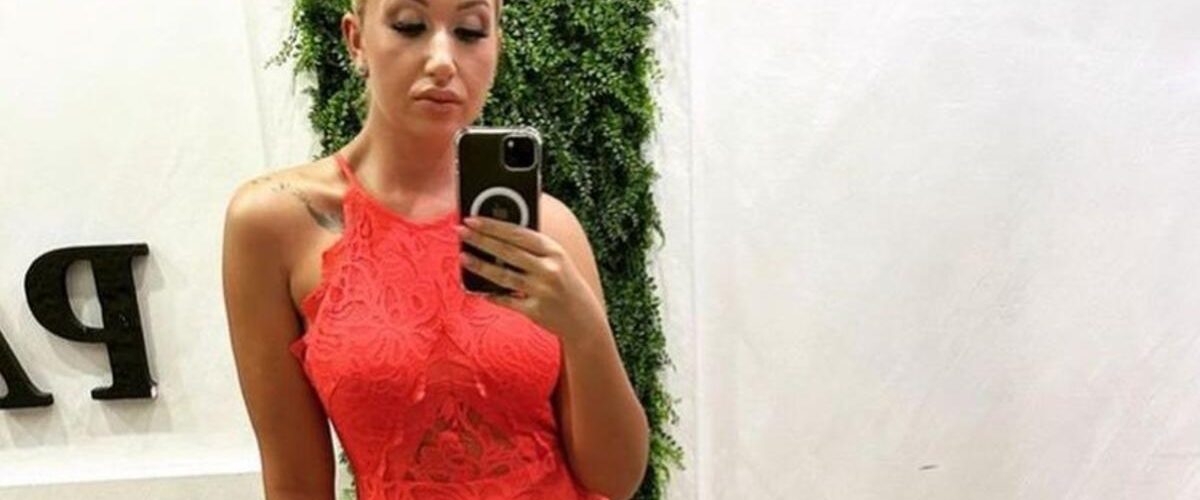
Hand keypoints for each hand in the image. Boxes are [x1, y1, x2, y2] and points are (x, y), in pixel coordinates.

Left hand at [455, 216, 607, 344]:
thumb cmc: (565, 283)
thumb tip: (496, 234)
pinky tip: (479, 290)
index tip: (473, 218)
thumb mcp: (557, 260)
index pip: (518, 233)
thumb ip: (532, 248)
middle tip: (460, 231)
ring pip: (504, 276)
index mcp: (554, 250)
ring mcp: (543, 291)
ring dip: (481, 266)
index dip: (493, 225)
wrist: (585, 319)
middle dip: (481, 239)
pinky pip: (508, 301)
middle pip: (508, 252)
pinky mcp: (536, 311)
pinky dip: (492, 295)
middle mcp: (550, 269)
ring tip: (463, 257)